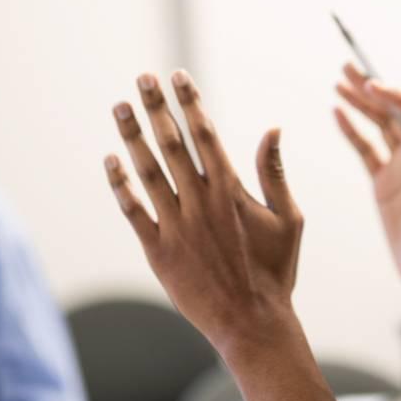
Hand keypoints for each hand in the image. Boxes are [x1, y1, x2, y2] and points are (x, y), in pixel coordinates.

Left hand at [104, 71, 304, 353]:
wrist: (252, 324)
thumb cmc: (275, 272)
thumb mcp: (289, 219)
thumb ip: (274, 172)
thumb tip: (273, 129)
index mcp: (231, 191)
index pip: (205, 134)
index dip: (190, 103)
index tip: (177, 76)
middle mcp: (201, 202)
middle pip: (172, 143)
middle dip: (157, 107)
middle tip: (143, 78)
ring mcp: (177, 226)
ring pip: (148, 171)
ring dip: (132, 136)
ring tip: (120, 107)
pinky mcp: (158, 250)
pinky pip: (133, 211)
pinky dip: (120, 185)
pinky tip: (110, 161)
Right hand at [333, 63, 400, 292]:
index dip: (397, 96)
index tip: (374, 86)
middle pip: (394, 110)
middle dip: (373, 87)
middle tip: (348, 65)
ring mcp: (399, 166)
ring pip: (377, 124)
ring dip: (360, 102)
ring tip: (339, 79)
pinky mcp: (383, 181)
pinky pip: (365, 148)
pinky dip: (351, 129)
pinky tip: (337, 111)